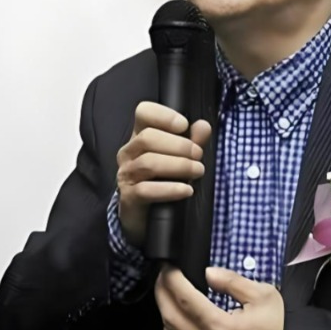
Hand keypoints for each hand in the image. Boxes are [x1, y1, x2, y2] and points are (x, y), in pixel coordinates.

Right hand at [116, 102, 210, 246]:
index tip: (184, 125)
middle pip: (148, 137)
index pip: (143, 113)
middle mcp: (129, 152)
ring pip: (149, 163)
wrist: (147, 217)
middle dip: (179, 145)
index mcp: (140, 135)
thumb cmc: (165, 179)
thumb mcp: (181, 158)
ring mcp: (126, 175)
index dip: (164, 115)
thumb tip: (204, 126)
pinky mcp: (129, 198)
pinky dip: (170, 189)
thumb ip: (193, 141)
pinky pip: (146, 190)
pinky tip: (186, 190)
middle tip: (198, 155)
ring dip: (179, 166)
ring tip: (198, 171)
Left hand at [155, 265, 283, 329]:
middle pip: (170, 317)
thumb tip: (209, 272)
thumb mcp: (261, 294)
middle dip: (161, 292)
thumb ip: (231, 281)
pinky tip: (178, 318)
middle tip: (163, 275)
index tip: (169, 266)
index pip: (184, 299)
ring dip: (164, 311)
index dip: (172, 279)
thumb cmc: (281, 327)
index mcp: (221, 328)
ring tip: (168, 293)